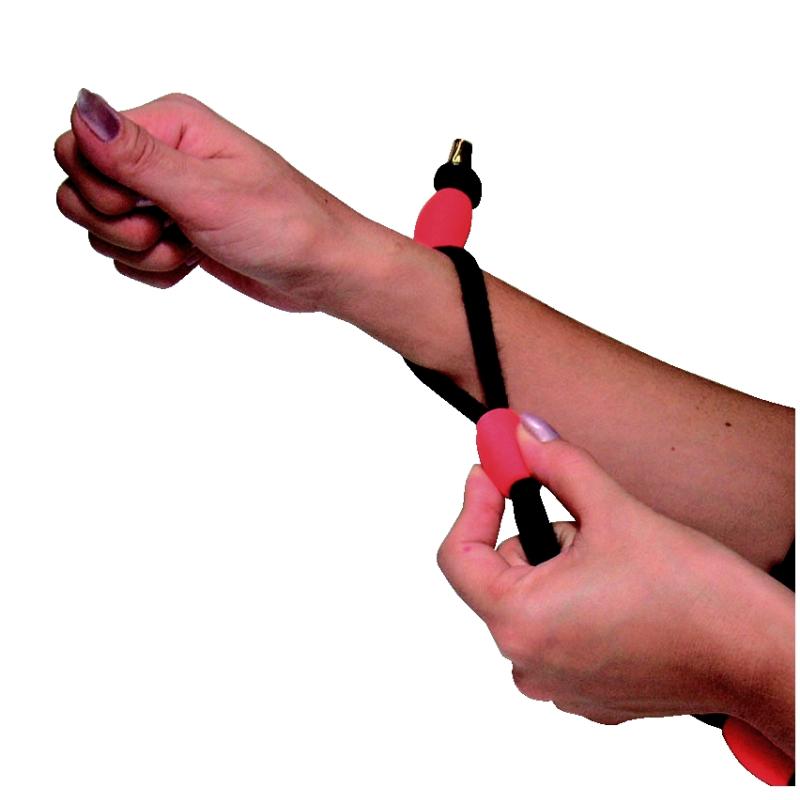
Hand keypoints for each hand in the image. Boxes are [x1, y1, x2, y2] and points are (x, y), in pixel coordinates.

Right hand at [54, 89, 376, 309]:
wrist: (323, 271)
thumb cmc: (285, 226)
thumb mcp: (207, 192)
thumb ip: (138, 159)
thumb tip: (83, 109)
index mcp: (170, 126)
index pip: (78, 147)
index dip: (97, 188)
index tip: (143, 208)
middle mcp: (163, 156)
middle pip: (82, 190)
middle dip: (117, 226)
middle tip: (169, 233)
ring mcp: (168, 197)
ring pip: (104, 230)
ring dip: (141, 252)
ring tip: (189, 248)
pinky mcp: (175, 233)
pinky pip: (129, 257)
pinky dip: (155, 270)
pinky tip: (192, 263)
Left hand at [437, 415, 793, 750]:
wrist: (760, 656)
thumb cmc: (696, 597)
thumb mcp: (614, 512)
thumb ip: (557, 466)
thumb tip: (523, 436)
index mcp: (521, 624)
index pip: (459, 555)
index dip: (474, 503)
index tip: (492, 470)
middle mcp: (530, 663)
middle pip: (501, 576)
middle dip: (537, 537)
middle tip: (585, 522)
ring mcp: (559, 684)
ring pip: (533, 601)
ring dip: (560, 570)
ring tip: (615, 563)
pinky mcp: (588, 692)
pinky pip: (560, 631)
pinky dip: (578, 602)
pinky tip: (623, 594)